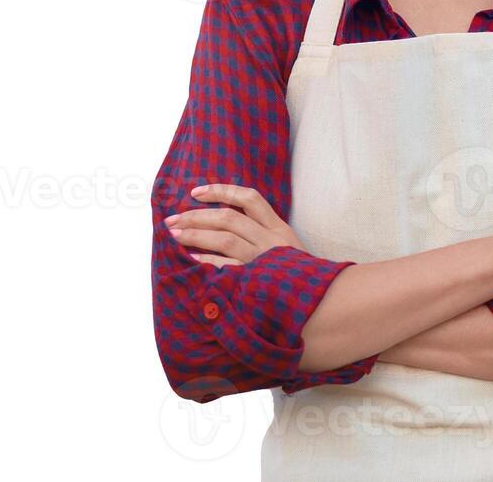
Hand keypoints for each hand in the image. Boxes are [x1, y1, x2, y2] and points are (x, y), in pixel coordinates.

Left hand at [164, 183, 304, 267]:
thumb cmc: (298, 276)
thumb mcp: (288, 248)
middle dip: (196, 215)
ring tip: (174, 234)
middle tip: (172, 218)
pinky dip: (208, 259)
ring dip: (196, 234)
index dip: (221, 191)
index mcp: (279, 228)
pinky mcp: (256, 279)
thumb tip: (227, 222)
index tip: (196, 192)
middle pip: (229, 217)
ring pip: (225, 238)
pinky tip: (192, 257)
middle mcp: (271, 239)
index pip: (249, 198)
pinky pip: (227, 266)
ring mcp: (263, 259)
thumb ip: (265, 234)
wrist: (320, 301)